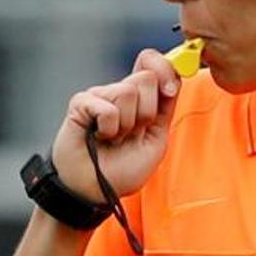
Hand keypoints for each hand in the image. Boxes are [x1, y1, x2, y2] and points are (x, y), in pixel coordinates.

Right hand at [51, 49, 181, 203]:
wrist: (96, 190)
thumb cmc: (123, 169)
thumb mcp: (156, 139)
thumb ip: (165, 109)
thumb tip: (173, 80)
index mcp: (140, 99)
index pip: (154, 65)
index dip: (166, 70)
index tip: (170, 90)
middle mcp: (120, 92)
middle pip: (146, 77)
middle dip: (146, 113)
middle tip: (132, 133)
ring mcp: (100, 95)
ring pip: (127, 92)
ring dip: (125, 125)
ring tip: (114, 138)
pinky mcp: (81, 103)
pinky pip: (106, 107)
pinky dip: (108, 128)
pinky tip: (99, 136)